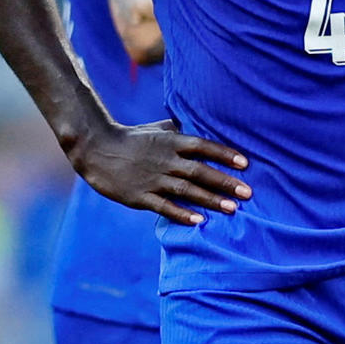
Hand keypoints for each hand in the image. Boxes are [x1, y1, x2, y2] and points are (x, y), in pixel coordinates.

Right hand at [69, 117, 248, 225]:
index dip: (224, 154)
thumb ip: (179, 129)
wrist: (96, 149)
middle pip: (199, 171)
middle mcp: (164, 160)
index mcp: (170, 142)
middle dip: (225, 182)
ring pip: (186, 191)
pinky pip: (164, 206)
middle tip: (249, 192)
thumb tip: (200, 122)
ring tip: (232, 208)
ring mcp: (152, 179)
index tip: (245, 163)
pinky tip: (199, 221)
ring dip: (210, 199)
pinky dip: (182, 214)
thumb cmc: (131, 138)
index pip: (202, 146)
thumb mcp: (156, 128)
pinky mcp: (140, 196)